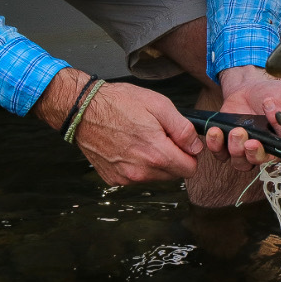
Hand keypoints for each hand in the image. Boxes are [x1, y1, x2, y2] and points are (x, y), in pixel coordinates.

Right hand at [34, 68, 202, 184]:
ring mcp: (125, 178)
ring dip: (156, 162)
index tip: (181, 141)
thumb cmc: (120, 103)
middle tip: (159, 135)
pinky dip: (138, 165)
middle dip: (173, 157)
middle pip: (174, 174)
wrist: (83, 110)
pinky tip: (128, 146)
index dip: (190, 154)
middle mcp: (141, 172)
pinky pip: (136, 177)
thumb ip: (183, 129)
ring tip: (142, 138)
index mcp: (156, 154)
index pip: (190, 169)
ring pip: (155, 177)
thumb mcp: (159, 105)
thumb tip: (196, 147)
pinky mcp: (113, 178)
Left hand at [204, 66, 280, 171]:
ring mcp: (247, 149)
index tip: (273, 114)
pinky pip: (221, 154)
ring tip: (235, 131)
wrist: (249, 87)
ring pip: (242, 163)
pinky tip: (216, 132)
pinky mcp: (228, 146)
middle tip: (250, 141)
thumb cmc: (272, 92)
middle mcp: (268, 149)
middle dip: (255, 153)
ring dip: (236, 149)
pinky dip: (217, 146)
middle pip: (263, 161)